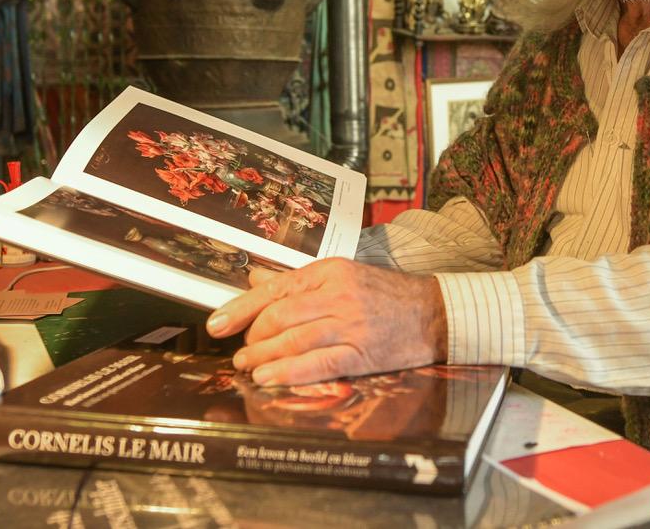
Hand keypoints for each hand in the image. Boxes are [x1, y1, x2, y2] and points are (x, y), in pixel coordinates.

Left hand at [205, 258, 447, 385]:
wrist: (433, 313)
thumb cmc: (386, 294)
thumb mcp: (342, 275)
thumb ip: (298, 281)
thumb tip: (255, 279)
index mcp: (330, 271)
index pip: (275, 289)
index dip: (240, 309)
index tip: (216, 324)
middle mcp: (337, 295)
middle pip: (279, 317)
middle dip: (251, 337)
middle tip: (239, 351)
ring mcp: (350, 325)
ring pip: (293, 341)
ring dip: (262, 358)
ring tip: (247, 366)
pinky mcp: (361, 353)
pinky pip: (316, 365)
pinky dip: (287, 373)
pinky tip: (269, 379)